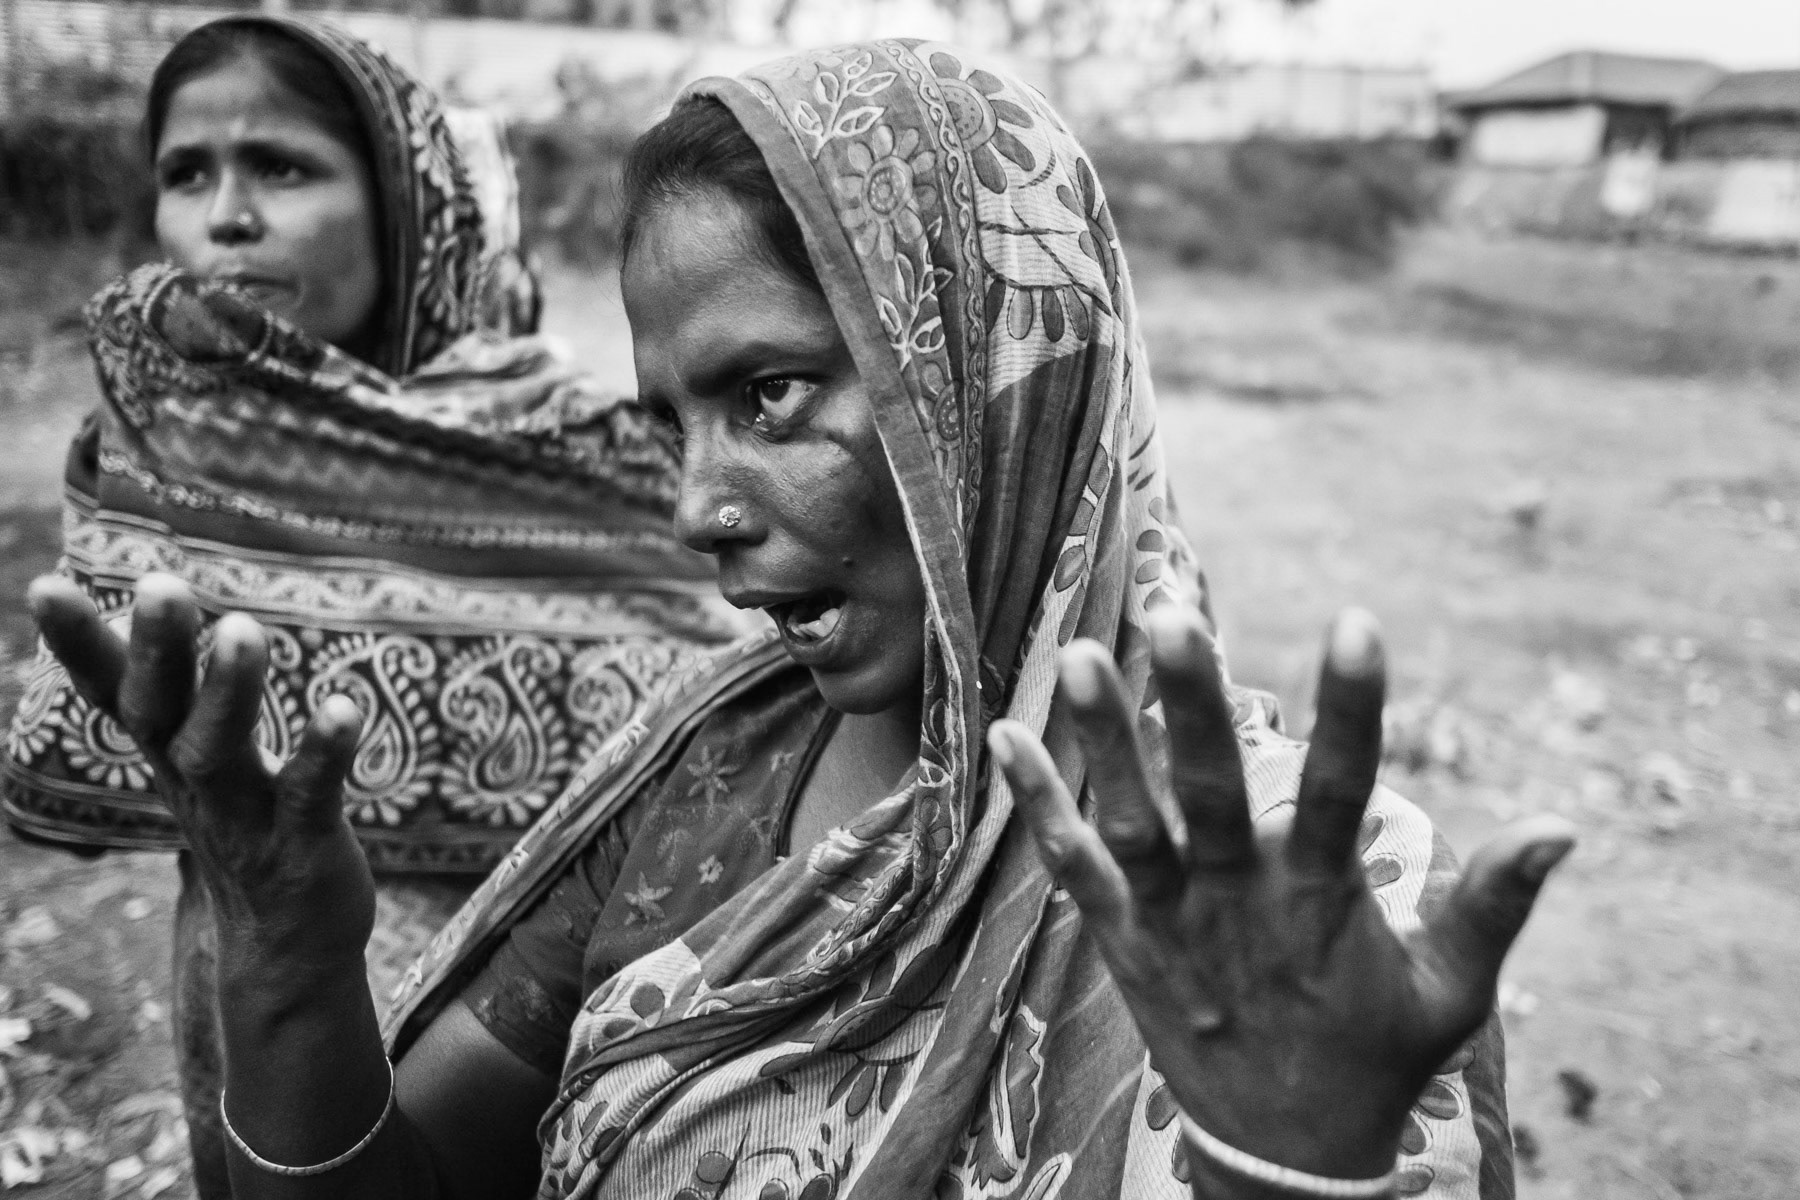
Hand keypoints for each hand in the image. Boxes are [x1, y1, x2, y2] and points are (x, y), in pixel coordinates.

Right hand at [28, 573, 373, 970]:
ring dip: (230, 692)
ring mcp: (244, 818)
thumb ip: (184, 703)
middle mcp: (193, 781)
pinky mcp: (301, 848)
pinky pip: (310, 796)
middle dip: (157, 649)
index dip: (80, 643)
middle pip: (161, 711)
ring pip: (221, 752)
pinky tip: (342, 708)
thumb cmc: (247, 839)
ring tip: (244, 628)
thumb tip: (161, 626)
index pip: (115, 692)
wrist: (282, 958)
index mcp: (168, 754)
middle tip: (160, 583)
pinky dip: (323, 753)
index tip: (45, 585)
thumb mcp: (205, 767)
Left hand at [988, 606, 1573, 1182]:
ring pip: (1132, 824)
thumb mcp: (1450, 993)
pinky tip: (1006, 738)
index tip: (1356, 621)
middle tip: (1173, 614)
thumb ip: (1493, 903)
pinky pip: (1072, 870)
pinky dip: (1038, 806)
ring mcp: (1170, 923)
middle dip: (1193, 705)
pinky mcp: (1121, 942)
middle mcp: (1239, 904)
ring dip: (1103, 742)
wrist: (1283, 1160)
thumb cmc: (1373, 1058)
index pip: (1346, 790)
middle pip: (1214, 794)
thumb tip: (1565, 824)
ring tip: (1083, 653)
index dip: (1353, 708)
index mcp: (1324, 902)